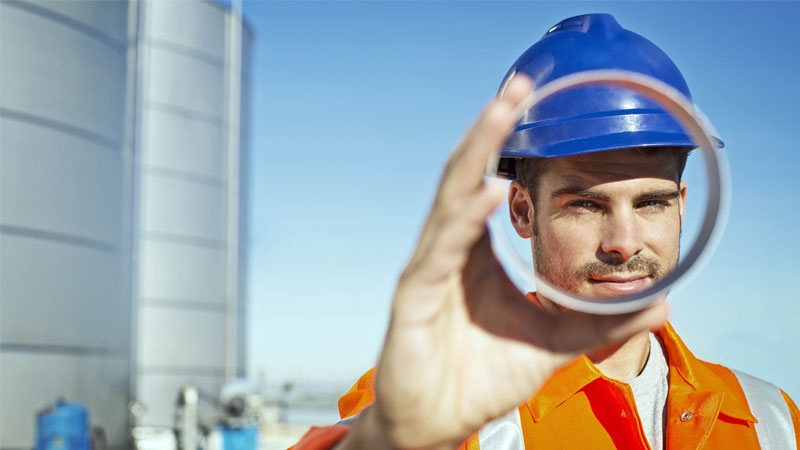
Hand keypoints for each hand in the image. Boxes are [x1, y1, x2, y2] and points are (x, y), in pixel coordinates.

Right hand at [339, 75, 667, 449]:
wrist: (436, 424)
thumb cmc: (480, 379)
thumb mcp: (553, 343)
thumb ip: (600, 323)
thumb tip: (659, 304)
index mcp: (473, 256)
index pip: (484, 187)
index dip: (501, 146)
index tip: (529, 105)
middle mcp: (447, 252)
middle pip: (465, 177)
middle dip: (490, 129)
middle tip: (518, 85)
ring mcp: (427, 270)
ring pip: (449, 199)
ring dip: (474, 153)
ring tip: (501, 111)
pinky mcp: (413, 296)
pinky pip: (440, 250)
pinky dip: (463, 219)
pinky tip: (485, 193)